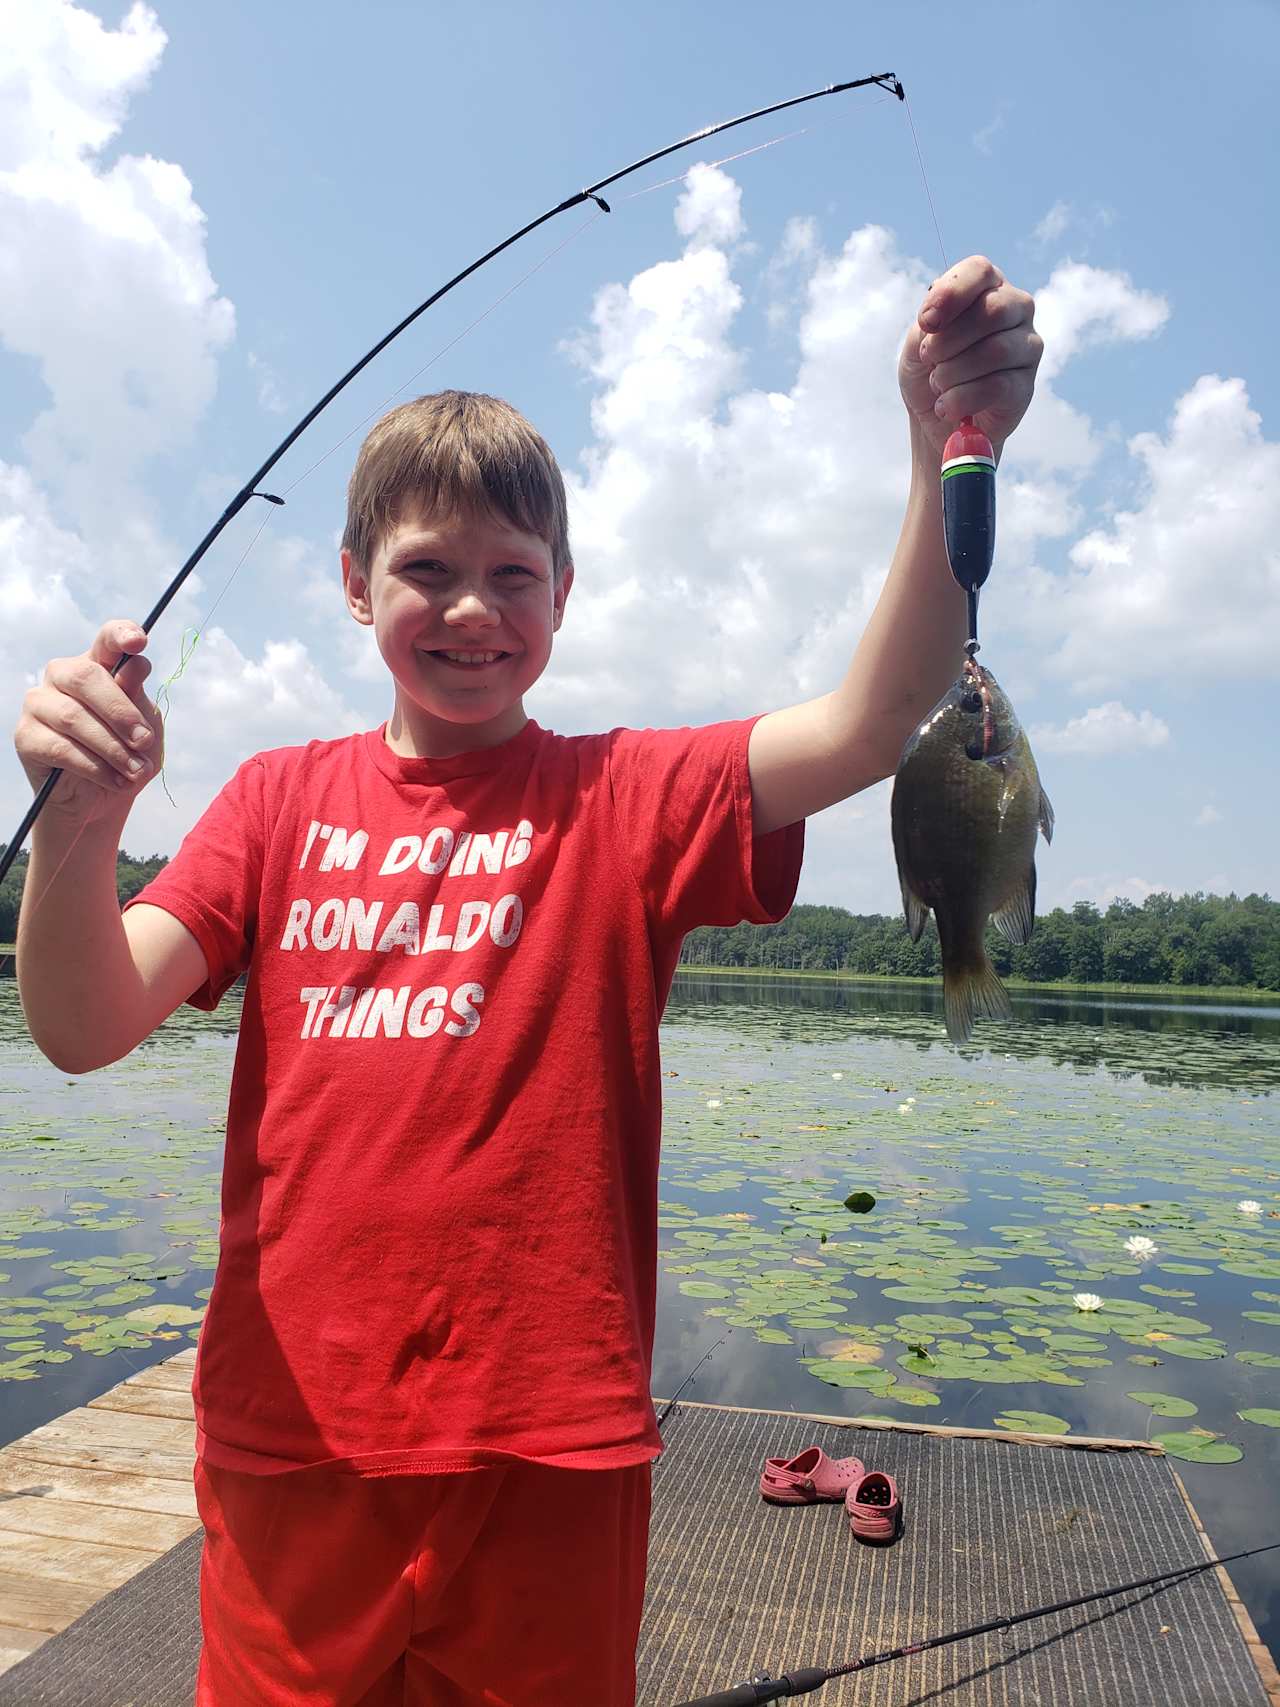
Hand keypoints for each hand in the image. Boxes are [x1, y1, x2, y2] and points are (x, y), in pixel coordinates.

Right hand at [14, 619, 163, 824]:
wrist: (101, 802)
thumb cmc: (126, 756)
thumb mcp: (145, 728)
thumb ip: (138, 699)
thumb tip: (134, 667)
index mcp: (96, 666)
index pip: (106, 639)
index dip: (121, 634)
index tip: (139, 642)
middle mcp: (61, 676)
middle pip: (86, 677)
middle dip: (121, 712)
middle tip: (145, 741)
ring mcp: (38, 704)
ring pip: (74, 717)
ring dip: (112, 747)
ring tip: (136, 770)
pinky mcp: (25, 737)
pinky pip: (61, 748)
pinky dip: (95, 766)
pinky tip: (116, 780)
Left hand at [899, 256, 1041, 460]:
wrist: (937, 419)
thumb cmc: (929, 371)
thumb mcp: (916, 345)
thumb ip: (926, 328)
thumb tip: (935, 326)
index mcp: (988, 288)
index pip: (979, 271)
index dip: (950, 294)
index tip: (926, 323)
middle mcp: (1016, 310)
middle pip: (992, 311)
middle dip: (949, 340)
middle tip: (929, 359)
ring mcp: (1027, 347)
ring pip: (996, 351)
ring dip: (952, 372)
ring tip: (938, 385)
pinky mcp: (1026, 386)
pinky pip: (997, 387)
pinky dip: (962, 399)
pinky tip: (946, 406)